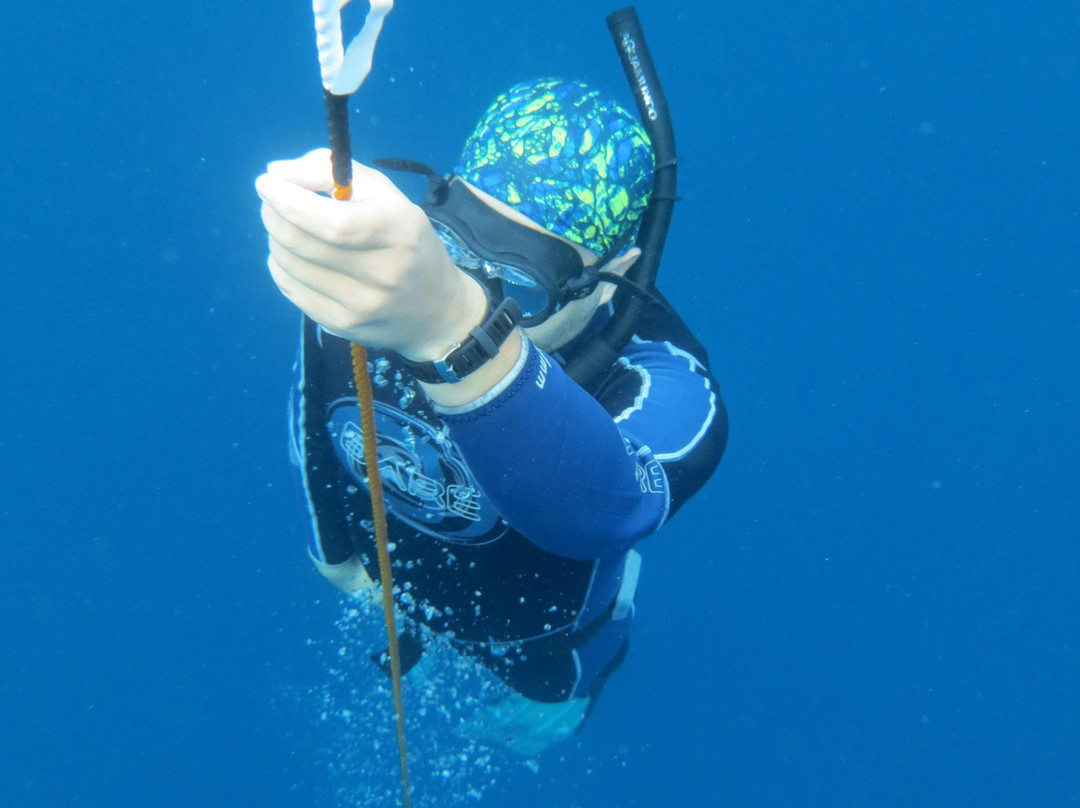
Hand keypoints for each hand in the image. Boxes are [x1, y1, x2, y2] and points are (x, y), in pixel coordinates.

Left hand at [255, 149, 486, 360]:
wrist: (437, 311)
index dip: (289, 201)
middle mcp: (380, 274)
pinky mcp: (341, 325)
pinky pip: (289, 288)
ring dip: (275, 237)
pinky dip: (280, 264)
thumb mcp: (387, 196)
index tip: (266, 182)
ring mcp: (358, 306)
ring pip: (288, 264)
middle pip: (301, 241)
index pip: (331, 222)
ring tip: (286, 226)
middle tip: (272, 200)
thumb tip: (275, 172)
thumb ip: (333, 173)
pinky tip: (294, 255)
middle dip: (274, 213)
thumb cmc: (408, 241)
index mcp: (397, 233)